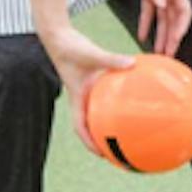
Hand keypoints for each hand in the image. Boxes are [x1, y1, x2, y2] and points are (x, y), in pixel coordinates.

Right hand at [38, 26, 133, 154]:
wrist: (58, 36)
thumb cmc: (71, 47)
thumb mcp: (91, 54)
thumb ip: (111, 59)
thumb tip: (133, 63)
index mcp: (77, 98)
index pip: (80, 127)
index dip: (90, 143)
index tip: (102, 155)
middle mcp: (82, 97)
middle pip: (90, 125)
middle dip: (101, 139)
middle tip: (118, 151)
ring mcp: (87, 90)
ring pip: (97, 112)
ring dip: (108, 123)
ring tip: (127, 132)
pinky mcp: (93, 81)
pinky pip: (106, 96)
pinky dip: (116, 100)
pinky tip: (132, 97)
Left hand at [127, 0, 190, 54]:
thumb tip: (161, 5)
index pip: (183, 13)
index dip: (180, 29)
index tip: (174, 44)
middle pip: (173, 21)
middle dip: (171, 39)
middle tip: (167, 57)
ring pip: (162, 20)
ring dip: (160, 36)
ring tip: (156, 53)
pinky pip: (148, 12)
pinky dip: (145, 24)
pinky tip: (141, 36)